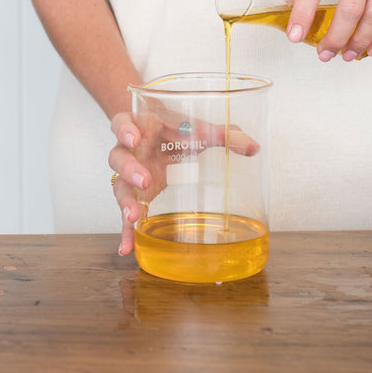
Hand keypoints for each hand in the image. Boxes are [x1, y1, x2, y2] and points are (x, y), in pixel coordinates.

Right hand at [109, 109, 258, 255]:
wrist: (156, 130)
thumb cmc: (174, 127)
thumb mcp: (196, 127)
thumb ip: (224, 134)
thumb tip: (253, 147)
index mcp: (139, 126)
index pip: (122, 123)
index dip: (125, 130)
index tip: (133, 138)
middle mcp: (127, 150)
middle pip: (118, 157)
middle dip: (130, 169)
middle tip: (144, 180)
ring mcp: (127, 174)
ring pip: (118, 185)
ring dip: (125, 201)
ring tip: (133, 217)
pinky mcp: (133, 195)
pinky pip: (125, 214)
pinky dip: (126, 232)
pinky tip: (127, 249)